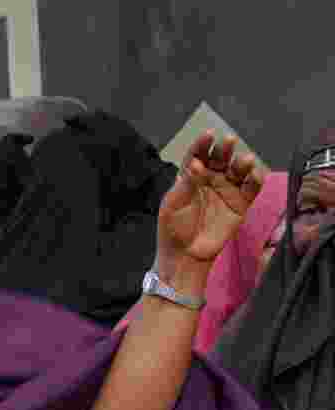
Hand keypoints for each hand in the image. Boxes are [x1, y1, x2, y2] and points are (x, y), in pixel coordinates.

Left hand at [157, 132, 263, 270]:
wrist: (185, 254)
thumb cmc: (173, 227)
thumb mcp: (173, 204)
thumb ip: (186, 184)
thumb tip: (196, 163)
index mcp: (190, 177)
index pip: (197, 156)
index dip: (202, 145)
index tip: (208, 135)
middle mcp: (210, 179)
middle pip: (219, 159)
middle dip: (224, 149)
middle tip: (229, 141)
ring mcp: (226, 190)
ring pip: (237, 171)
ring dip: (242, 163)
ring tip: (246, 159)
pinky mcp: (240, 204)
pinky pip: (251, 189)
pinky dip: (255, 180)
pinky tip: (255, 174)